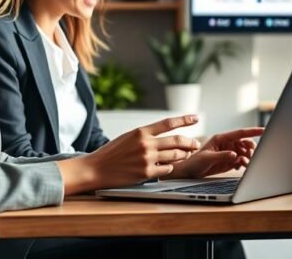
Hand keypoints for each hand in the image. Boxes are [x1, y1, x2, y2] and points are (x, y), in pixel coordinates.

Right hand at [57, 115, 201, 194]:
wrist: (95, 169)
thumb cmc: (111, 153)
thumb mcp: (128, 137)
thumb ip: (147, 136)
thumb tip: (167, 136)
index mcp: (141, 131)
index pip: (168, 123)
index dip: (185, 120)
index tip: (196, 118)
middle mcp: (146, 143)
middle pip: (177, 141)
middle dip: (190, 142)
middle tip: (196, 144)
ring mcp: (147, 159)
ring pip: (175, 156)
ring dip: (183, 156)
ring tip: (185, 155)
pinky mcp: (146, 173)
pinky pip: (167, 169)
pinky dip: (169, 168)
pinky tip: (167, 167)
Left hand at [168, 127, 264, 178]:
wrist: (190, 172)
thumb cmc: (195, 162)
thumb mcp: (208, 158)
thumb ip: (222, 155)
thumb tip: (235, 154)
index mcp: (222, 138)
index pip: (240, 133)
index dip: (253, 131)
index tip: (264, 130)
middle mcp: (227, 143)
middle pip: (246, 143)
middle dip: (251, 148)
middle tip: (251, 156)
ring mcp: (229, 152)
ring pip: (245, 152)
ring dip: (248, 157)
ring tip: (244, 163)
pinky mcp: (230, 160)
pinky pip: (242, 160)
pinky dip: (244, 163)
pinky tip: (239, 167)